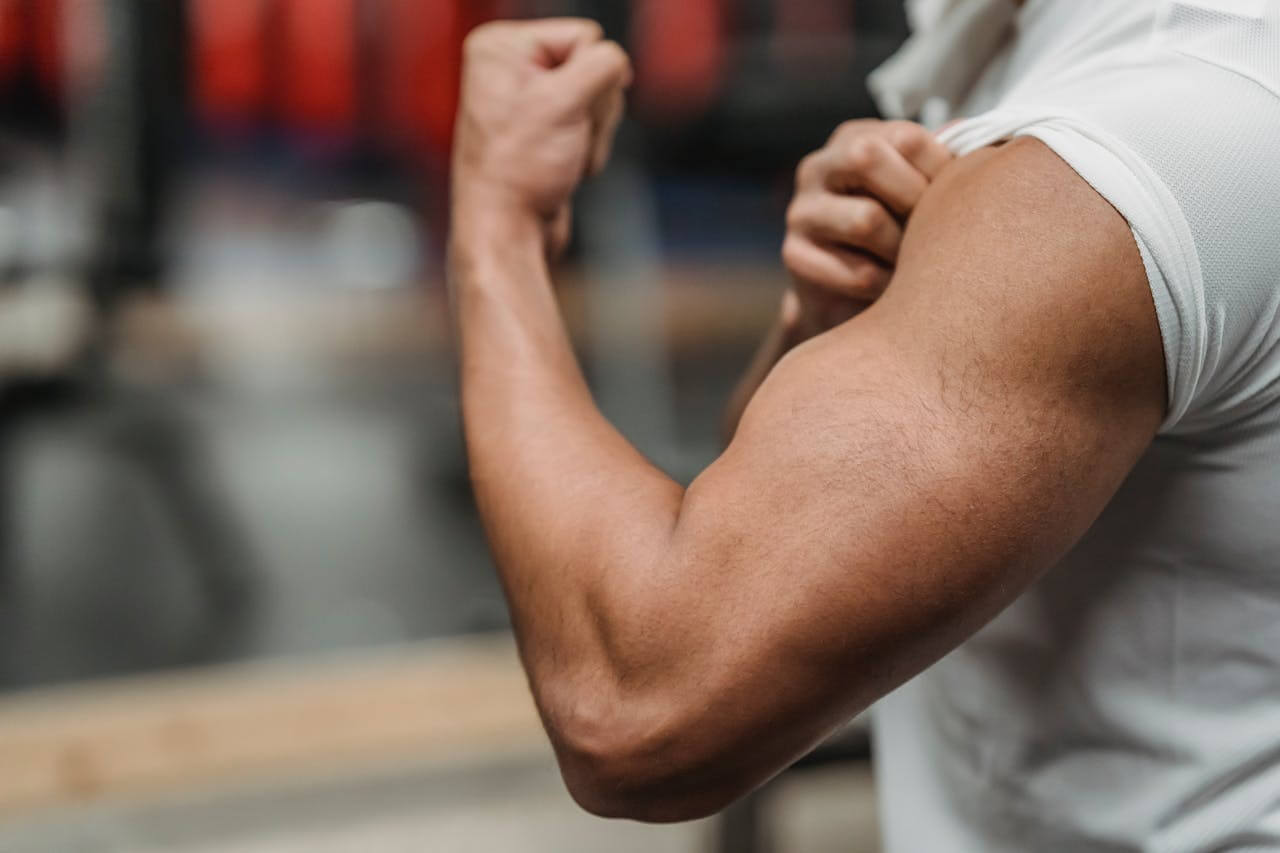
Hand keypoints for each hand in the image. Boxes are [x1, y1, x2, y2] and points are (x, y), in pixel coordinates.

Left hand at [452, 19, 631, 257]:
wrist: (508, 231)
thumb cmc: (520, 171)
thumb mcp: (567, 102)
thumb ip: (603, 65)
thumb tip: (617, 63)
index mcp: (499, 46)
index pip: (584, 36)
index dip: (589, 78)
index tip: (561, 115)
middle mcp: (507, 66)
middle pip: (593, 64)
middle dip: (594, 107)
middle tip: (565, 138)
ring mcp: (526, 97)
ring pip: (598, 95)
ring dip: (595, 131)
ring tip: (566, 155)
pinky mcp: (543, 127)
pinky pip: (590, 120)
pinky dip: (589, 145)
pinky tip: (569, 165)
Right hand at [782, 120, 951, 334]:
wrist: (851, 299)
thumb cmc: (899, 236)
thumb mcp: (922, 193)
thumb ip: (945, 164)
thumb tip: (988, 136)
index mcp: (852, 139)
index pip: (905, 135)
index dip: (940, 168)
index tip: (955, 200)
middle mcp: (817, 167)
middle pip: (867, 157)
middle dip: (912, 197)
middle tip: (929, 230)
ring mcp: (801, 212)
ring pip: (866, 219)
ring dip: (903, 248)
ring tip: (915, 264)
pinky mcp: (796, 256)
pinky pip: (856, 271)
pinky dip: (887, 284)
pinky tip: (894, 289)